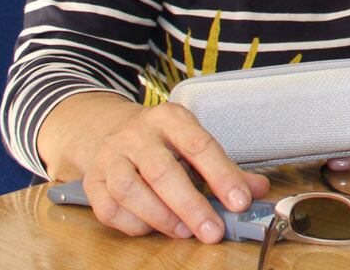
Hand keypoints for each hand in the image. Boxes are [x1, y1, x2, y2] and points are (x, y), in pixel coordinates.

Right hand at [77, 101, 269, 241]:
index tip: (239, 202)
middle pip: (163, 171)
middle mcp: (137, 135)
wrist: (109, 131)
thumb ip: (226, 168)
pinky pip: (110, 210)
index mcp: (170, 118)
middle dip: (191, 205)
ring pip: (131, 191)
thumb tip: (257, 190)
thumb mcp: (194, 142)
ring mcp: (110, 158)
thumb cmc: (161, 142)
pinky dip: (135, 224)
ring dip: (161, 217)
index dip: (221, 175)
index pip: (199, 145)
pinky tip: (154, 228)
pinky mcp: (92, 182)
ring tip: (184, 231)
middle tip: (211, 231)